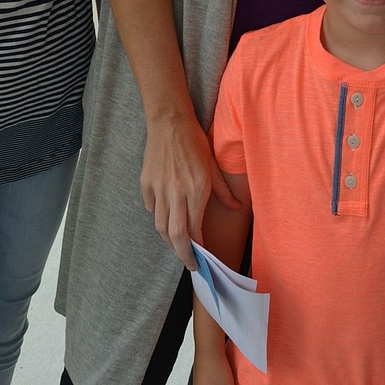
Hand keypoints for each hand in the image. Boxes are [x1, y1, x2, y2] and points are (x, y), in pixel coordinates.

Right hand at [141, 115, 239, 267]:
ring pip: (160, 225)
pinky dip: (159, 216)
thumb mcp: (214, 166)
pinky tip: (166, 216)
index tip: (202, 258)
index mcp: (196, 190)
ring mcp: (159, 189)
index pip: (194, 231)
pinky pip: (151, 207)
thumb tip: (237, 208)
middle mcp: (176, 193)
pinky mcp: (146, 182)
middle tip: (190, 264)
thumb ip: (224, 192)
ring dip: (169, 240)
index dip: (198, 249)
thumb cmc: (194, 142)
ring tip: (178, 244)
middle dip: (183, 255)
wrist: (169, 121)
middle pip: (174, 236)